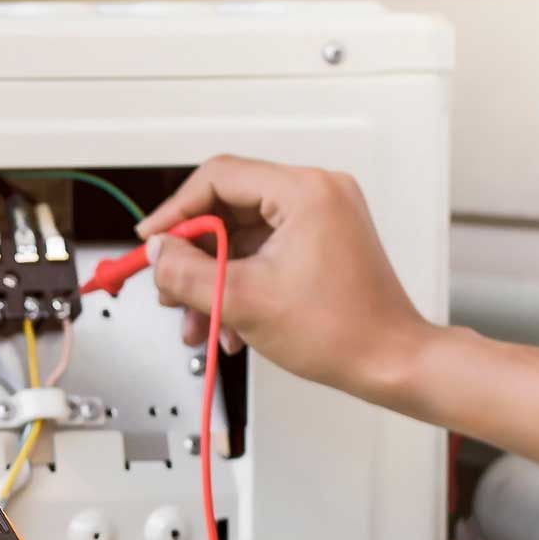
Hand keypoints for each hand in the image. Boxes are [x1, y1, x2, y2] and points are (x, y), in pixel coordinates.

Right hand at [135, 155, 434, 404]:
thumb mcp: (242, 300)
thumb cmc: (341, 331)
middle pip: (227, 209)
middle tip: (169, 287)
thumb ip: (187, 271)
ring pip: (241, 237)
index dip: (174, 211)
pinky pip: (262, 253)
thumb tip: (157, 253)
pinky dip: (238, 284)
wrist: (388, 361)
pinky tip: (226, 322)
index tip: (151, 241)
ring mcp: (321, 218)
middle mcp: (317, 194)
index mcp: (304, 192)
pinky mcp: (320, 243)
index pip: (218, 178)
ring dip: (212, 278)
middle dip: (192, 256)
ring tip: (197, 318)